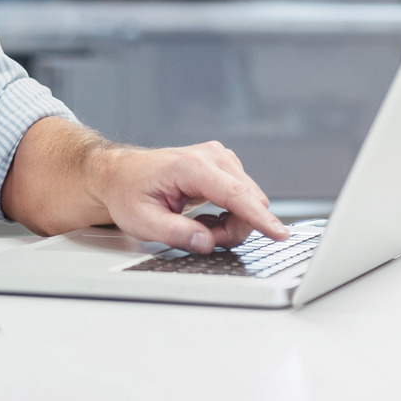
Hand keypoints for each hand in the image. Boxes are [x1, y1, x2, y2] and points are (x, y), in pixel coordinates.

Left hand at [88, 141, 290, 253]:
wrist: (120, 173)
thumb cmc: (128, 192)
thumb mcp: (142, 221)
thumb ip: (176, 234)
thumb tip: (207, 244)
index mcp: (192, 167)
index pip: (237, 195)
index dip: (260, 218)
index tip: (280, 234)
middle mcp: (212, 156)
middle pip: (249, 201)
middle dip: (233, 229)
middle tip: (201, 238)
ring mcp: (221, 158)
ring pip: (249, 201)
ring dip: (231, 223)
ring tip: (198, 227)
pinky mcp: (224, 165)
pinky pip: (242, 197)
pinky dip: (229, 214)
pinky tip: (205, 217)